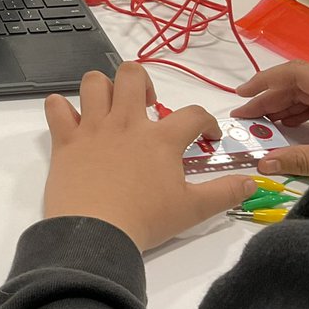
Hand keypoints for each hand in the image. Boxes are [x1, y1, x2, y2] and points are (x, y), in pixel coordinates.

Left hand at [42, 63, 256, 251]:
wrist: (96, 233)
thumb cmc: (146, 221)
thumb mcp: (193, 210)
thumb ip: (225, 193)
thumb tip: (252, 183)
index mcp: (161, 138)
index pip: (194, 114)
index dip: (207, 122)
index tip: (207, 138)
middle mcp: (126, 123)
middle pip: (132, 75)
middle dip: (142, 82)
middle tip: (145, 108)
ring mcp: (92, 128)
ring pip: (93, 82)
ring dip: (101, 89)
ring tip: (109, 109)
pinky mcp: (64, 140)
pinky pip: (55, 107)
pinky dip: (60, 108)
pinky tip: (70, 121)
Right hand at [232, 61, 308, 175]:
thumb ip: (303, 160)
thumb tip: (262, 162)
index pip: (297, 74)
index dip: (265, 82)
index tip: (242, 98)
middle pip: (304, 83)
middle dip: (272, 98)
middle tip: (246, 118)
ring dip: (287, 106)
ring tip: (264, 124)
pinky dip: (305, 113)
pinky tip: (291, 126)